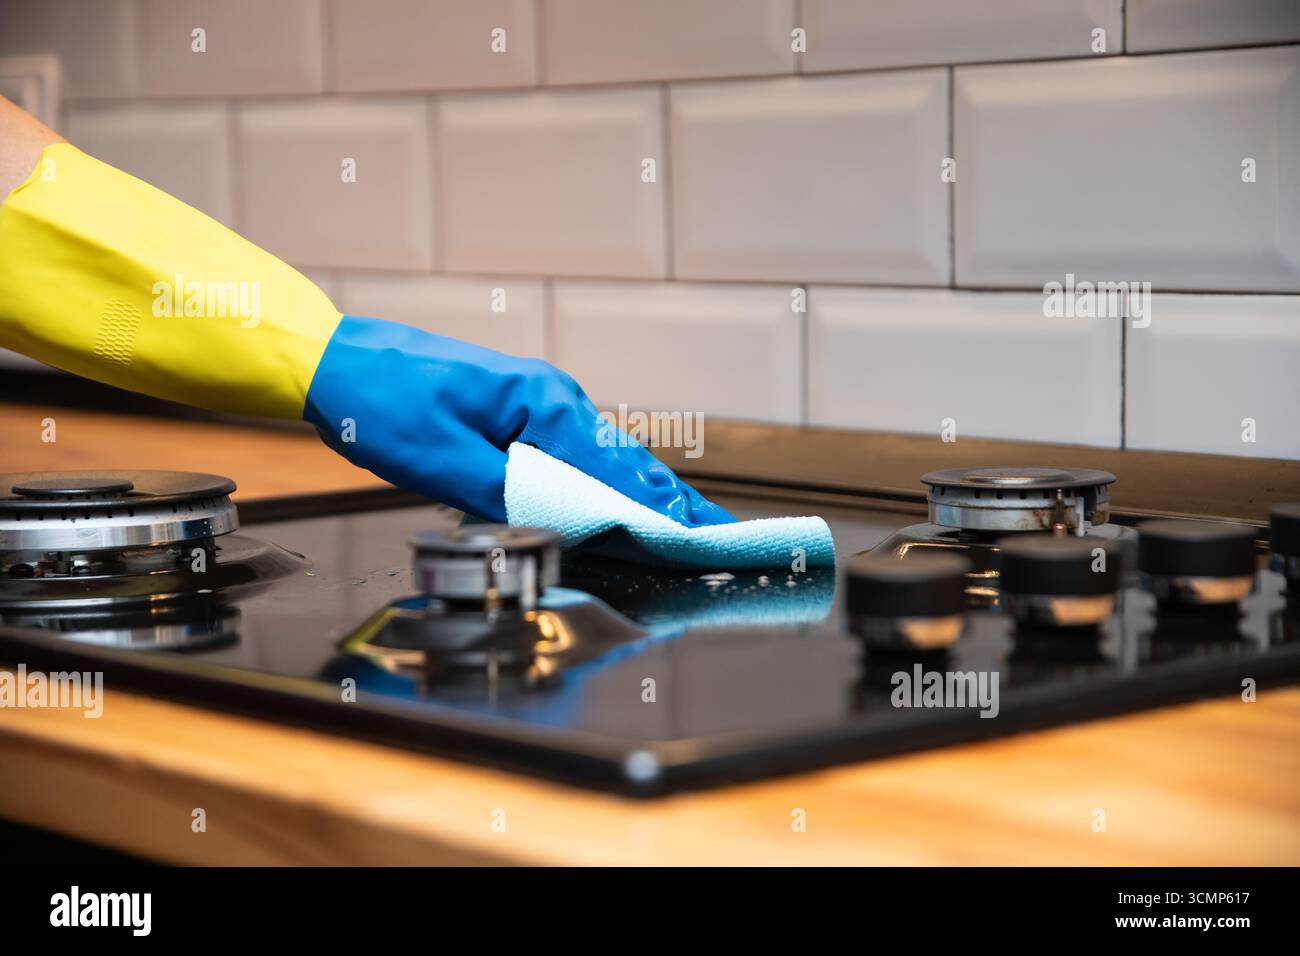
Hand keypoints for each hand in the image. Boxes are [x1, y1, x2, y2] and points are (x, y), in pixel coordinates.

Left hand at [304, 315, 734, 525]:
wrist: (337, 360)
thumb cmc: (381, 402)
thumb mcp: (438, 460)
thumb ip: (504, 494)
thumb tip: (560, 525)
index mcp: (542, 403)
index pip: (615, 469)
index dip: (656, 511)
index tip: (694, 540)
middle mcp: (553, 397)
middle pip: (624, 459)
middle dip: (668, 501)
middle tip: (712, 536)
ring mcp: (538, 401)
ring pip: (605, 454)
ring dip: (642, 491)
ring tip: (683, 524)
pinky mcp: (518, 411)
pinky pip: (577, 450)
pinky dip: (607, 479)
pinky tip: (620, 499)